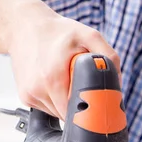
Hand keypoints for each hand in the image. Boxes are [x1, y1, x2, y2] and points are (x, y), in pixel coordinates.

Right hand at [3, 0, 120, 119]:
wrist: (24, 26)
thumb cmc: (57, 31)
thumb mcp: (89, 36)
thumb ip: (109, 57)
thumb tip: (117, 81)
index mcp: (53, 78)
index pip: (74, 113)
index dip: (89, 113)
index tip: (97, 107)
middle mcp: (38, 89)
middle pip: (67, 116)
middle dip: (80, 106)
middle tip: (87, 90)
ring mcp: (29, 95)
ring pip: (57, 113)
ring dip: (67, 103)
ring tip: (68, 81)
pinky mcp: (25, 97)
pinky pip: (47, 108)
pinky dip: (56, 100)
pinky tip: (56, 83)